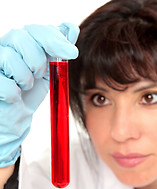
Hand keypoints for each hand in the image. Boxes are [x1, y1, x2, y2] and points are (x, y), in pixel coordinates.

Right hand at [0, 23, 78, 166]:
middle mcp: (5, 46)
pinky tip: (13, 96)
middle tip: (37, 75)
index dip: (56, 39)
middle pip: (22, 37)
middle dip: (37, 62)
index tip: (72, 53)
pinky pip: (5, 84)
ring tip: (24, 86)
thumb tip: (70, 28)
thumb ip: (57, 51)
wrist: (17, 114)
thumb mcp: (49, 71)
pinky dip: (14, 94)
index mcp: (22, 42)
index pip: (37, 29)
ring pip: (11, 58)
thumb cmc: (31, 91)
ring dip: (25, 79)